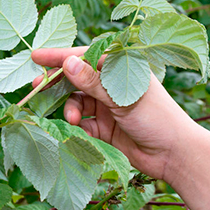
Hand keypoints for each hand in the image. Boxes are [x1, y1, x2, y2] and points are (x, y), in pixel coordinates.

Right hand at [32, 47, 201, 182]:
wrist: (173, 154)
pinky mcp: (103, 128)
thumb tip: (68, 62)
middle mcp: (111, 85)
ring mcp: (107, 106)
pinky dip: (77, 127)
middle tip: (38, 89)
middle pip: (77, 79)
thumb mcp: (121, 97)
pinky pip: (82, 124)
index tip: (36, 57)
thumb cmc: (156, 117)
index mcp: (121, 68)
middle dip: (58, 84)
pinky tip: (78, 131)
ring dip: (70, 109)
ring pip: (77, 102)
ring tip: (73, 120)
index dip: (60, 56)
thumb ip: (93, 81)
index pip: (85, 56)